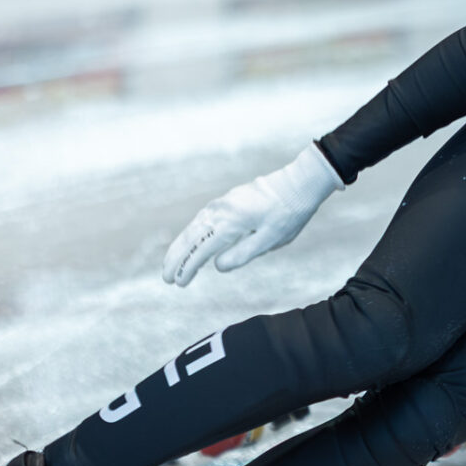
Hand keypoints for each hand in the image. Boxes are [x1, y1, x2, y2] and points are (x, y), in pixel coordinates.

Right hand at [162, 145, 344, 286]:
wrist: (299, 183)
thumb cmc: (289, 214)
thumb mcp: (270, 240)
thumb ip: (242, 254)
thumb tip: (216, 266)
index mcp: (230, 223)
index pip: (201, 250)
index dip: (188, 267)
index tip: (178, 283)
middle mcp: (220, 211)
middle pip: (191, 237)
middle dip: (177, 258)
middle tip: (166, 278)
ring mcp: (222, 203)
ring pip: (194, 226)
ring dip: (181, 245)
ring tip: (172, 263)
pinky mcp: (227, 200)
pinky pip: (202, 219)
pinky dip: (192, 232)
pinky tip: (189, 241)